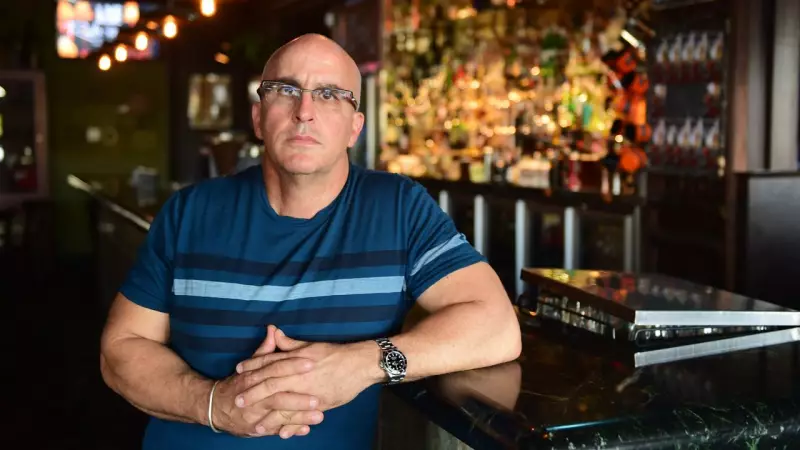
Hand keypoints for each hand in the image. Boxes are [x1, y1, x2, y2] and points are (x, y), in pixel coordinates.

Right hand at [211, 326, 324, 437]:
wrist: (216, 408)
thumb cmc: (238, 384)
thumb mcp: (250, 366)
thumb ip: (265, 351)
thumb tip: (273, 329)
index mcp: (252, 379)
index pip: (274, 370)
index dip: (292, 366)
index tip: (311, 363)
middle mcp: (254, 399)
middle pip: (277, 399)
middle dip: (298, 400)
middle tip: (318, 398)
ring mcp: (256, 416)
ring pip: (279, 417)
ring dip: (299, 417)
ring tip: (319, 415)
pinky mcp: (259, 429)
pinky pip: (277, 431)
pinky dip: (291, 431)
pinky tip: (306, 430)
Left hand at [235, 328, 378, 427]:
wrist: (359, 364)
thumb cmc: (336, 354)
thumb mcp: (311, 346)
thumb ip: (290, 344)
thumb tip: (274, 333)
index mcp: (296, 360)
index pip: (269, 363)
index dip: (252, 366)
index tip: (238, 371)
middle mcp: (300, 376)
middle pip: (271, 385)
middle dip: (253, 394)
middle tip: (237, 401)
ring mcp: (309, 392)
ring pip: (285, 405)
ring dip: (269, 416)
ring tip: (255, 425)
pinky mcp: (320, 404)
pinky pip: (303, 416)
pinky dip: (292, 425)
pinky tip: (282, 433)